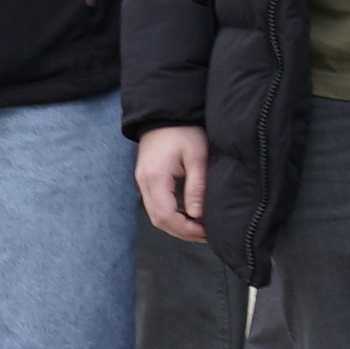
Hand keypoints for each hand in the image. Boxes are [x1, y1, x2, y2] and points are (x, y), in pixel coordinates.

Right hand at [134, 123, 208, 242]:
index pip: (166, 215)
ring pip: (156, 215)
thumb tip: (198, 215)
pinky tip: (190, 216)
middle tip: (206, 235)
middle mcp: (144, 182)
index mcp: (155, 177)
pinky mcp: (147, 179)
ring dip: (177, 226)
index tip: (206, 232)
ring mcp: (143, 181)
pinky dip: (172, 215)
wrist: (165, 112)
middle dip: (182, 232)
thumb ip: (196, 186)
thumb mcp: (196, 156)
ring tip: (201, 229)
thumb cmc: (184, 130)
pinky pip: (156, 205)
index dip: (186, 229)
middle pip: (159, 220)